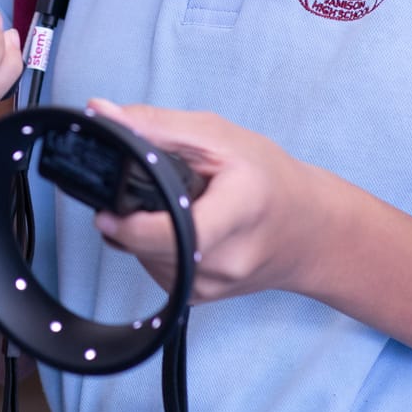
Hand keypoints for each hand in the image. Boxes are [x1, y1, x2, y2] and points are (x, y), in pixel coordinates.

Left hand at [86, 98, 322, 302]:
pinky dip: (150, 244)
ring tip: (171, 202)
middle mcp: (222, 262)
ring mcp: (209, 287)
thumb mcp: (219, 137)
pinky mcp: (197, 299)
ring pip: (142, 258)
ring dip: (138, 229)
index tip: (106, 209)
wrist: (310, 232)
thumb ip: (157, 125)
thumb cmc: (270, 179)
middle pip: (146, 244)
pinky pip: (151, 268)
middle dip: (130, 213)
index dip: (131, 224)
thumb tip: (100, 111)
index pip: (174, 233)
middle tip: (145, 184)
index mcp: (235, 215)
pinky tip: (174, 224)